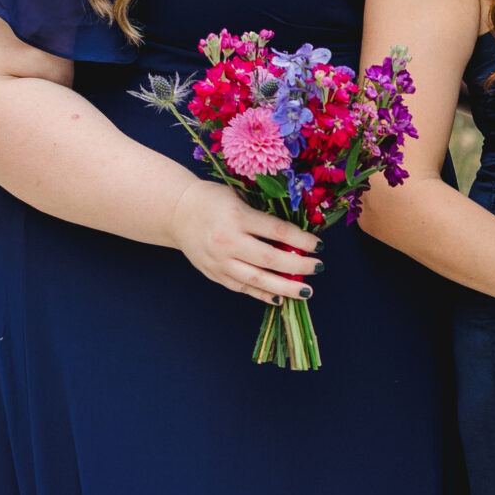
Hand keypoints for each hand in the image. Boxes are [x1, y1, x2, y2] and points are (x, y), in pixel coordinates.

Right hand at [169, 179, 320, 300]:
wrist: (176, 211)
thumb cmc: (212, 200)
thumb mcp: (238, 197)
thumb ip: (263, 216)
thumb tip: (296, 236)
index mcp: (236, 216)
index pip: (277, 231)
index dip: (302, 240)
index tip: (319, 246)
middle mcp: (227, 241)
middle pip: (270, 259)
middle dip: (299, 266)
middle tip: (318, 268)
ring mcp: (219, 261)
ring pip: (257, 280)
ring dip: (285, 288)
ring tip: (306, 291)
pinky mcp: (214, 274)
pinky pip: (242, 288)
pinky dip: (262, 295)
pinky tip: (280, 297)